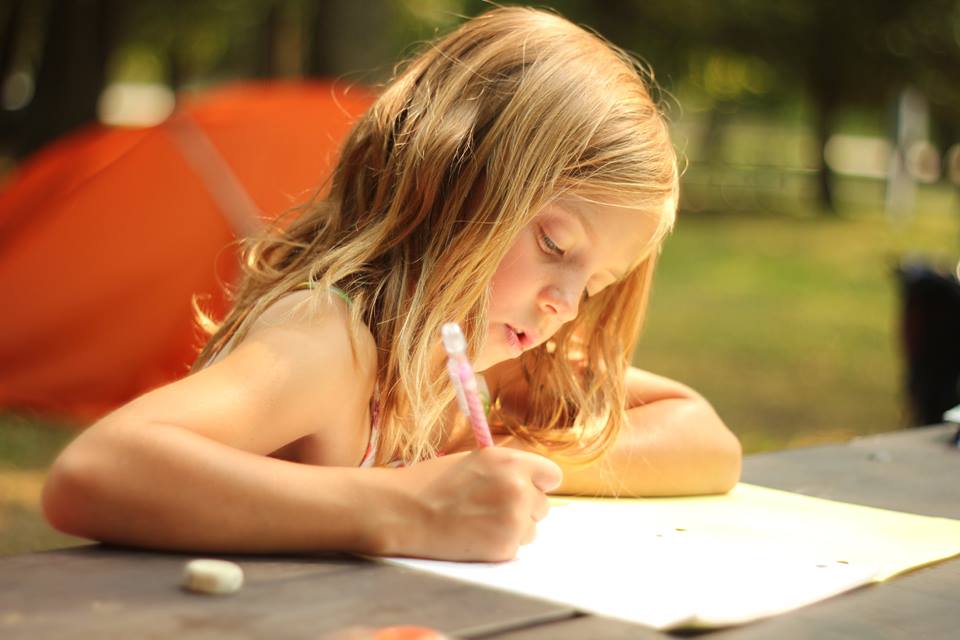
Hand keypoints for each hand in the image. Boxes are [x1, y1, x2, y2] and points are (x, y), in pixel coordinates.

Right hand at [387, 447, 561, 561]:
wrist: (403, 512)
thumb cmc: (433, 483)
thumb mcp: (475, 460)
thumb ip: (508, 468)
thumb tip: (534, 481)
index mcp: (512, 462)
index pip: (552, 476)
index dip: (537, 483)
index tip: (524, 488)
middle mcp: (519, 489)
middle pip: (543, 506)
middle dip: (523, 508)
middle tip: (489, 508)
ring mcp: (513, 520)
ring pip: (531, 530)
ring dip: (512, 529)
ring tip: (477, 522)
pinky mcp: (504, 549)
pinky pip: (515, 549)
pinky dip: (498, 546)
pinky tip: (473, 536)